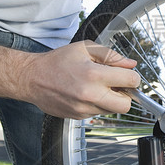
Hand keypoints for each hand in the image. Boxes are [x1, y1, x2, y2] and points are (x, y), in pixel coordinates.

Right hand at [20, 41, 139, 118]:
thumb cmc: (57, 61)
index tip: (127, 74)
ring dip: (111, 100)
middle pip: (126, 105)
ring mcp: (84, 108)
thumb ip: (111, 56)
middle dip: (126, 94)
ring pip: (112, 110)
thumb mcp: (85, 48)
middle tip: (116, 85)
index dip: (132, 76)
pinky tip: (86, 93)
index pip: (131, 81)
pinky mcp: (78, 116)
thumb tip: (130, 64)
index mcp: (94, 74)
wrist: (32, 78)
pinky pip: (98, 113)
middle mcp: (90, 94)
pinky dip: (97, 104)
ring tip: (97, 87)